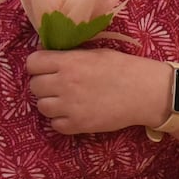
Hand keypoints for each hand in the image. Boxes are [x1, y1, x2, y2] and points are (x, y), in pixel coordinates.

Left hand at [26, 48, 168, 135]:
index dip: (38, 65)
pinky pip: (55, 125)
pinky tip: (75, 113)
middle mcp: (64, 83)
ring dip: (51, 104)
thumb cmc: (124, 68)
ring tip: (68, 101)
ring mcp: (69, 107)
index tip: (47, 68)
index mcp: (68, 62)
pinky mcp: (77, 125)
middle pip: (34, 86)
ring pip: (41, 106)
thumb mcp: (95, 53)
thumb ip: (71, 56)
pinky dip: (62, 120)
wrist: (146, 92)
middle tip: (60, 85)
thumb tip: (51, 58)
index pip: (32, 62)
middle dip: (44, 85)